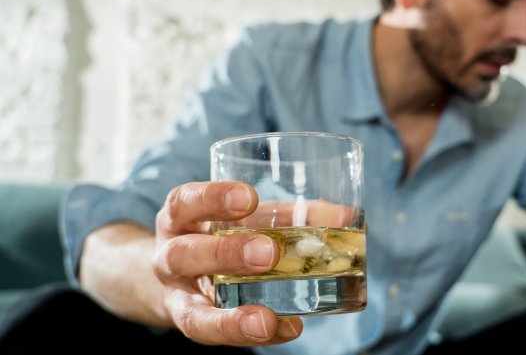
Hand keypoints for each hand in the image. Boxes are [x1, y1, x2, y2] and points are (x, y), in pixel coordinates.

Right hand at [152, 181, 302, 345]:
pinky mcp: (195, 326)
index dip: (213, 198)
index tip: (250, 196)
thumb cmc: (221, 235)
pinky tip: (286, 328)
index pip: (185, 202)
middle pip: (184, 255)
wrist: (177, 278)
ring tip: (266, 318)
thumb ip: (287, 215)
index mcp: (180, 218)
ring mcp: (179, 299)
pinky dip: (252, 335)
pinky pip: (218, 338)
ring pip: (192, 313)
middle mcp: (169, 258)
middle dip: (226, 254)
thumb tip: (345, 215)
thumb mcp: (244, 218)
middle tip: (268, 253)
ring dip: (232, 318)